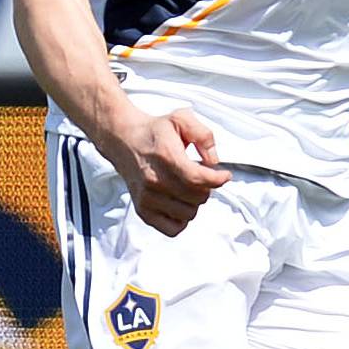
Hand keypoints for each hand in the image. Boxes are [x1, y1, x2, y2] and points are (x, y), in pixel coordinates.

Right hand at [109, 107, 231, 236]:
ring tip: (187, 187)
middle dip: (206, 187)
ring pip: (189, 214)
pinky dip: (182, 219)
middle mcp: (155, 180)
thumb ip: (204, 136)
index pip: (199, 179)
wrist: (124, 140)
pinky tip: (179, 202)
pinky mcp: (143, 210)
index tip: (224, 175)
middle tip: (200, 176)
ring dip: (194, 202)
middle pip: (197, 198)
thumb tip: (213, 161)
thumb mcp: (182, 119)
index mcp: (166, 157)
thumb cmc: (154, 132)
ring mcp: (148, 198)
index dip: (218, 179)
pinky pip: (173, 228)